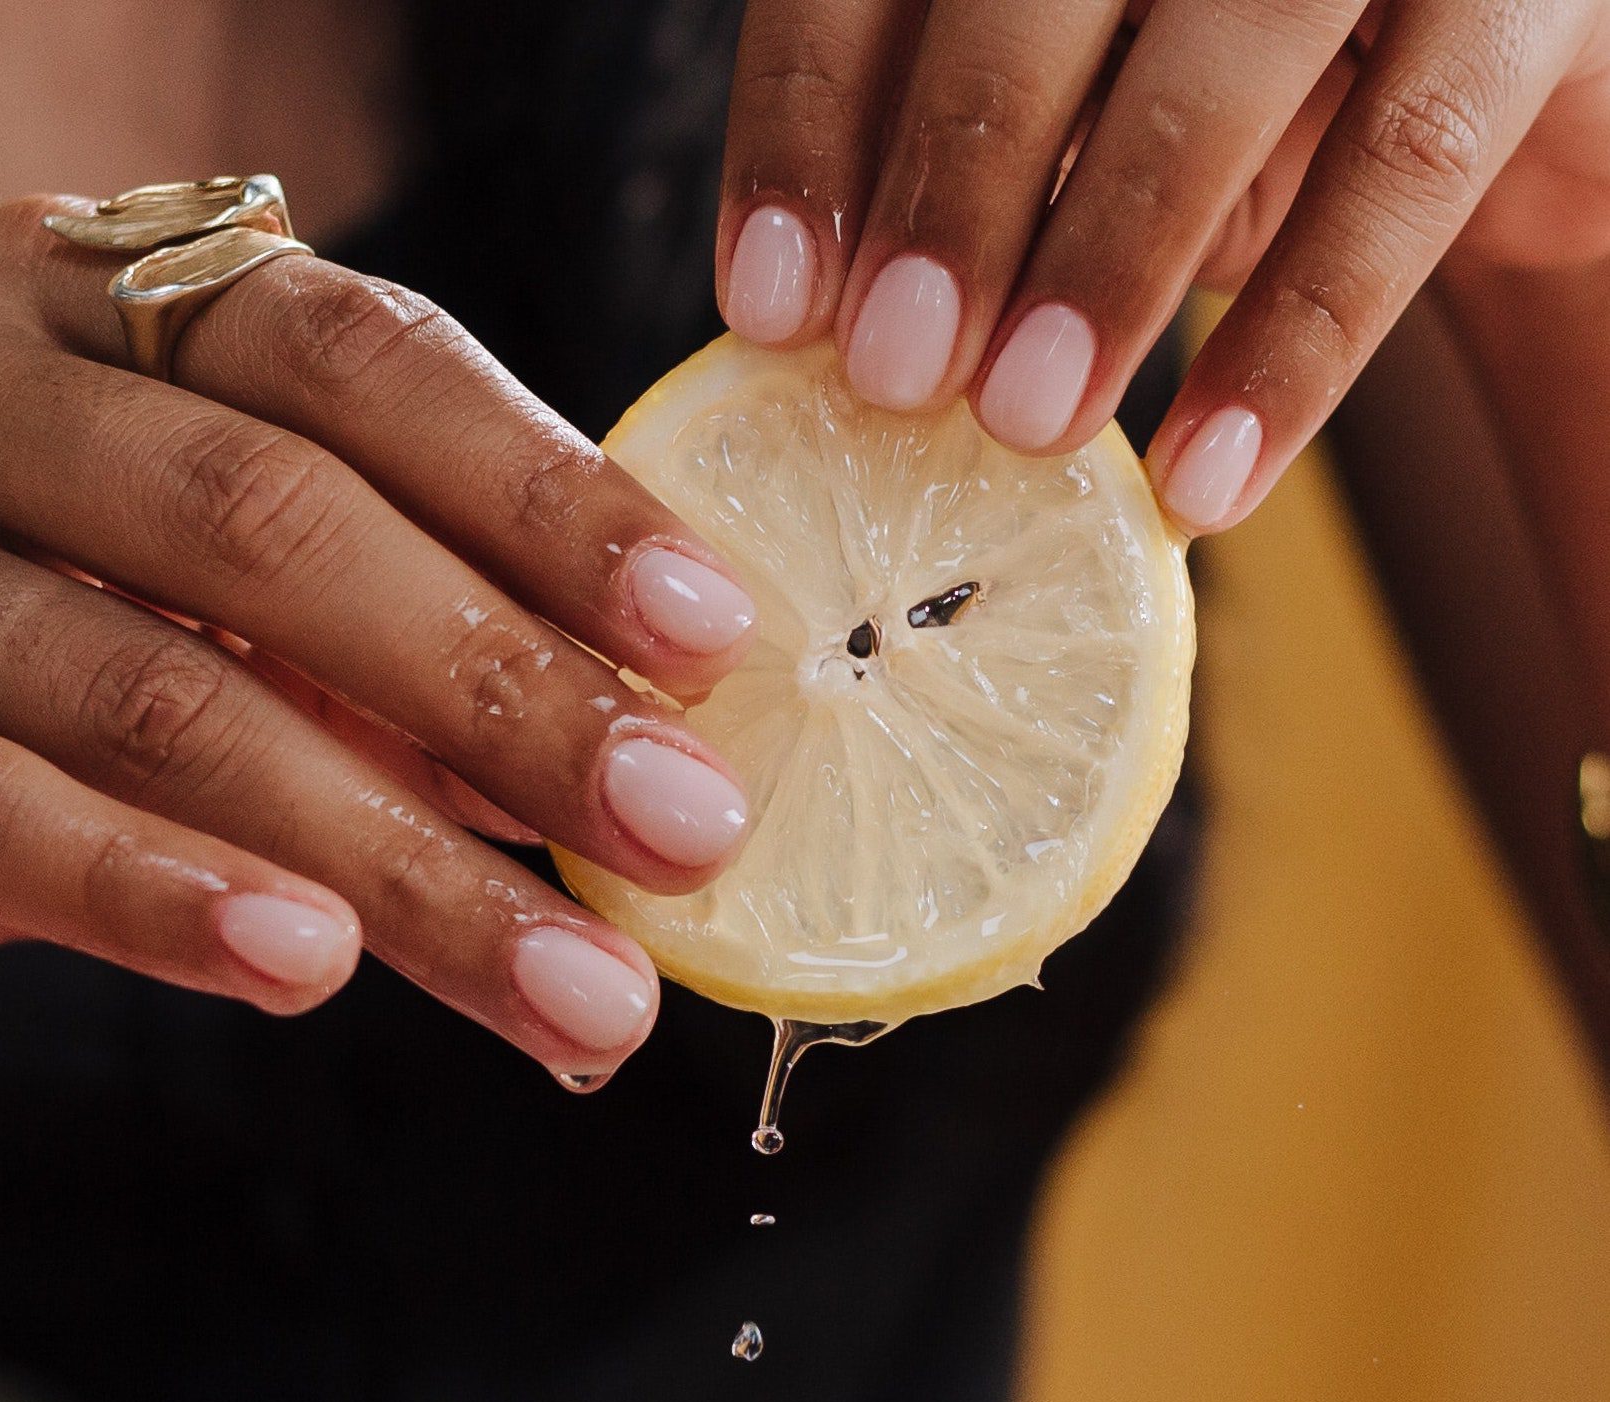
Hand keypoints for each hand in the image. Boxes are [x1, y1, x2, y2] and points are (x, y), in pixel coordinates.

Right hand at [0, 199, 760, 1079]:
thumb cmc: (41, 613)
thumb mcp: (221, 592)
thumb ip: (387, 636)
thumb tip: (627, 755)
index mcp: (111, 307)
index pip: (359, 362)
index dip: (547, 498)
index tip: (712, 636)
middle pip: (274, 523)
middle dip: (506, 692)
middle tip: (685, 833)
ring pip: (158, 696)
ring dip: (395, 861)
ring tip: (568, 986)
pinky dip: (160, 894)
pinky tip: (304, 966)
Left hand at [717, 0, 1609, 531]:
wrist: (1495, 79)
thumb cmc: (1228, 106)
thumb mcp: (1077, 118)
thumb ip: (963, 170)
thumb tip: (819, 330)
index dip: (814, 124)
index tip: (767, 307)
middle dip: (953, 192)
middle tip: (892, 375)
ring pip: (1224, 58)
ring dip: (1108, 256)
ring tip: (1024, 426)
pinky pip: (1409, 166)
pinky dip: (1297, 340)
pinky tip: (1202, 483)